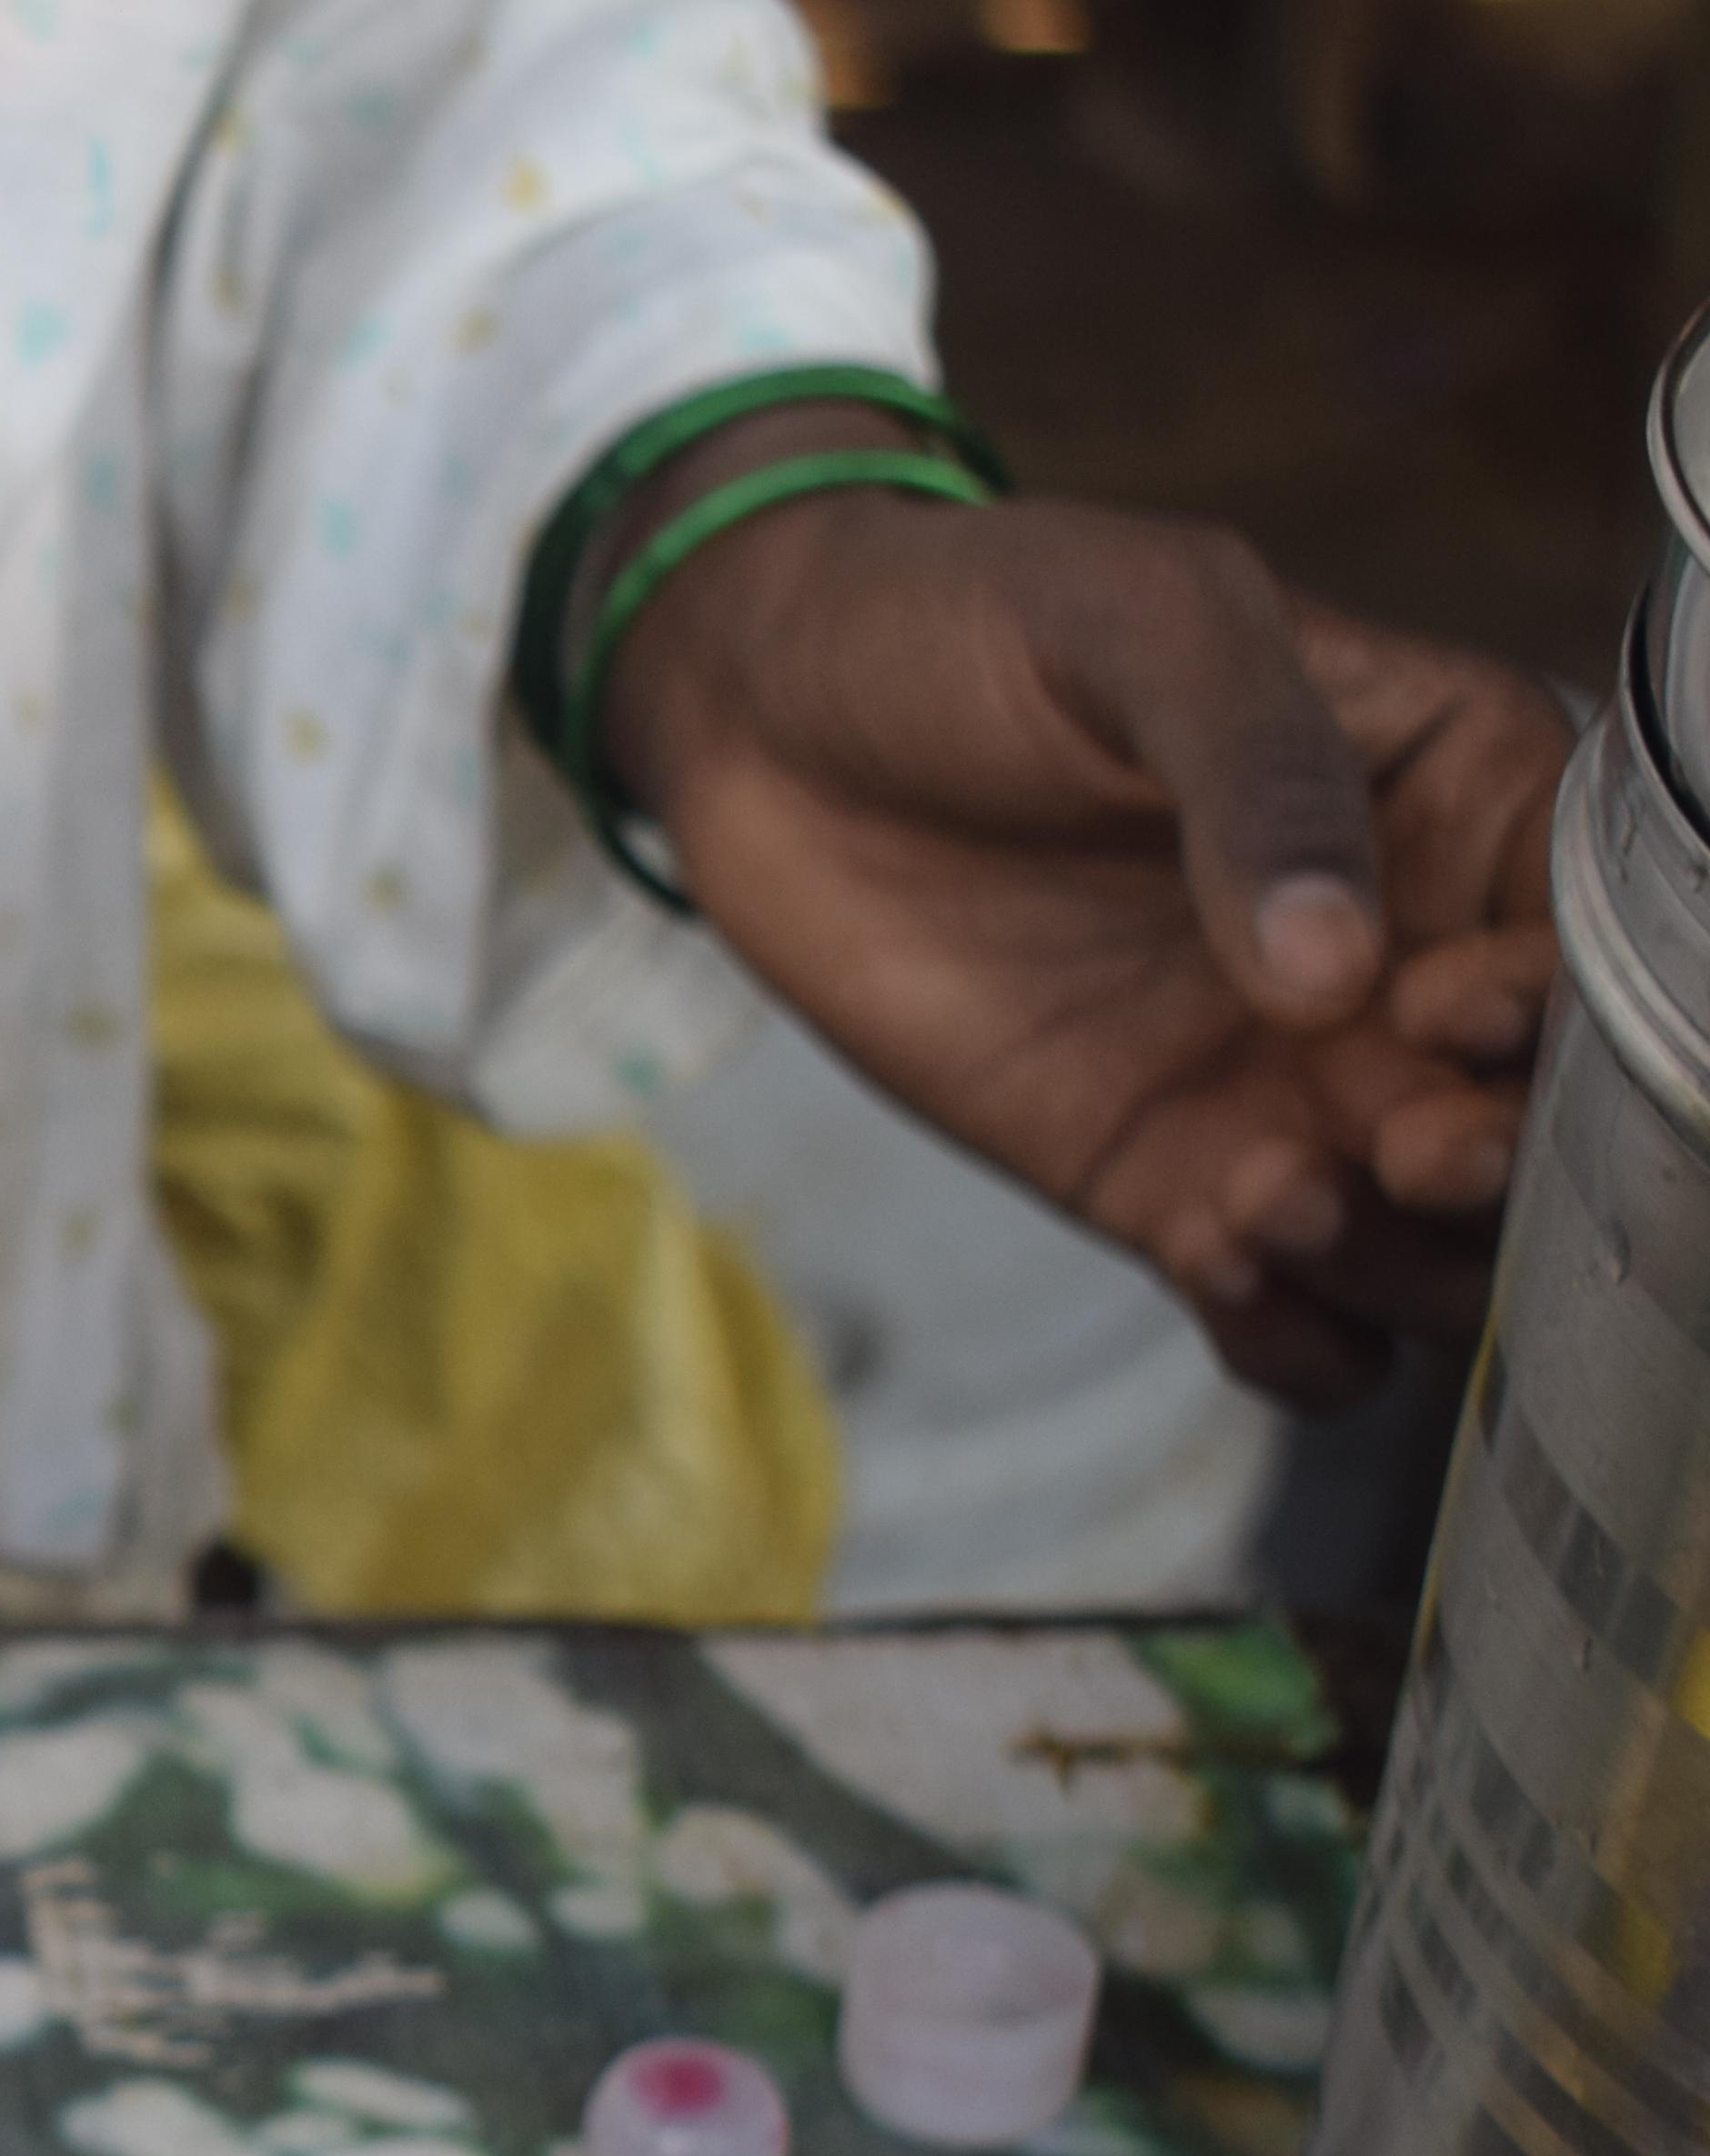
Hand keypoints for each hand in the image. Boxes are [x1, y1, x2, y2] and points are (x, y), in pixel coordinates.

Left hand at [603, 419, 1570, 1407]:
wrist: (769, 716)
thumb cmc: (973, 622)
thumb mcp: (1142, 630)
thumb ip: (1263, 776)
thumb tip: (1335, 969)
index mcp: (1456, 796)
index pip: (1587, 939)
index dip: (1554, 1006)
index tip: (1436, 1005)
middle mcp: (1405, 960)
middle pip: (1538, 1121)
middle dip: (1494, 1164)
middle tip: (1392, 1146)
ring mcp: (1291, 1085)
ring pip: (1434, 1244)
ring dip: (1393, 1261)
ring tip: (1267, 1202)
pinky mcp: (1164, 1180)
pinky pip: (1288, 1314)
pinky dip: (1285, 1331)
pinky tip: (1212, 1266)